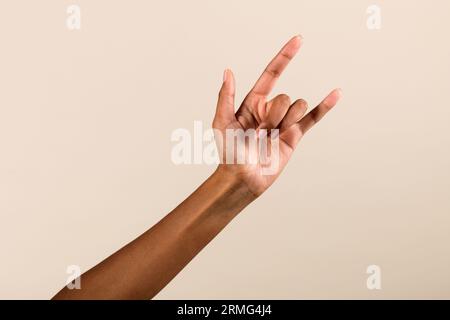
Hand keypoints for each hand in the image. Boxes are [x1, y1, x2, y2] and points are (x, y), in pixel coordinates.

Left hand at [213, 35, 341, 196]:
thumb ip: (226, 96)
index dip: (285, 57)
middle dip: (274, 114)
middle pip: (284, 96)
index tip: (299, 40)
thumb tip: (228, 71)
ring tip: (270, 138)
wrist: (242, 178)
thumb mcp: (221, 122)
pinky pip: (312, 118)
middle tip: (259, 132)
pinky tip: (336, 93)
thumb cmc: (229, 152)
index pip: (271, 74)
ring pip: (297, 106)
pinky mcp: (294, 135)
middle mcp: (270, 110)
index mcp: (253, 103)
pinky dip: (325, 106)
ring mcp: (283, 122)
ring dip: (285, 122)